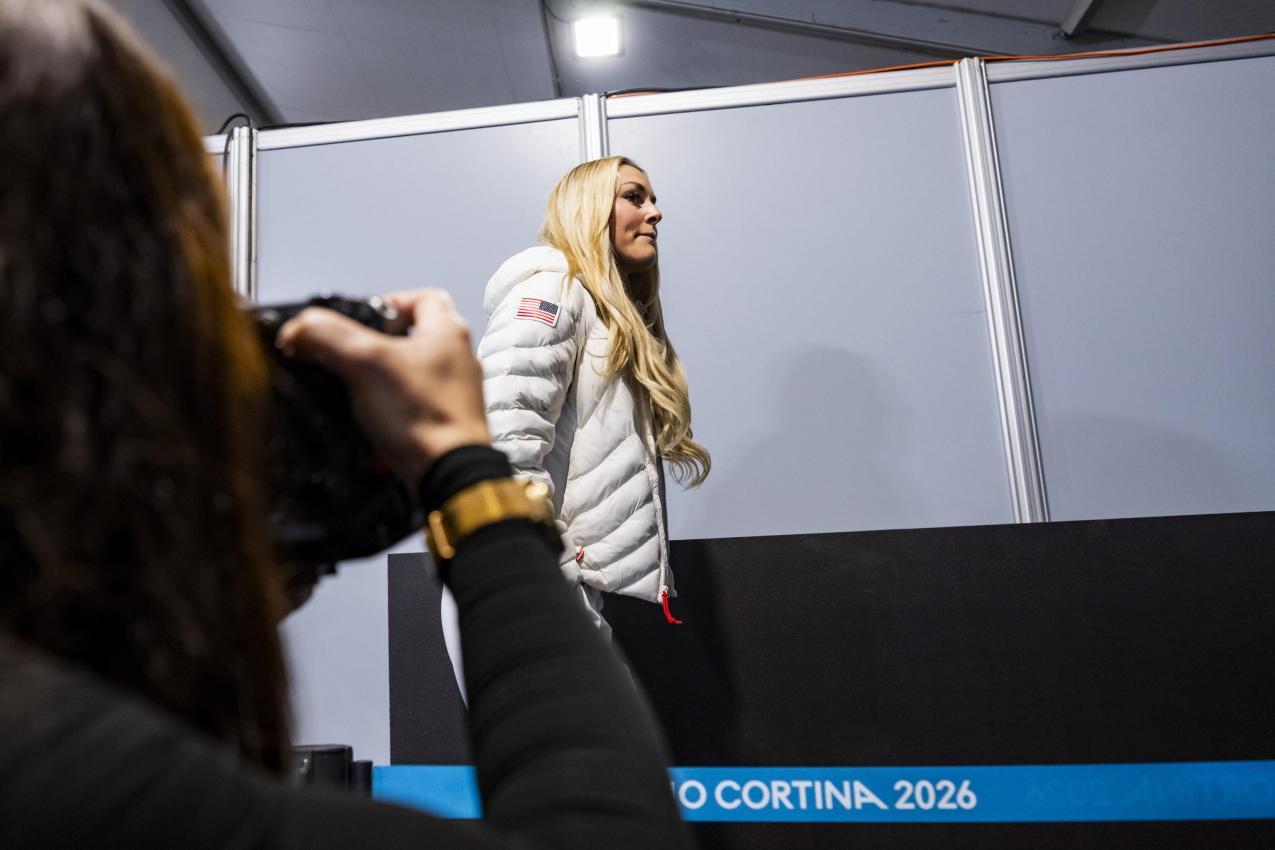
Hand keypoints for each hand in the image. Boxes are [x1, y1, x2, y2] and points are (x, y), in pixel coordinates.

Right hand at [277, 288, 490, 485]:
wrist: (448, 474)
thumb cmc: (421, 416)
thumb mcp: (364, 363)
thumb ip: (327, 336)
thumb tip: (299, 326)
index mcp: (448, 332)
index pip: (420, 296)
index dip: (386, 301)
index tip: (359, 319)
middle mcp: (457, 360)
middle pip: (409, 337)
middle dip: (374, 346)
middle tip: (347, 356)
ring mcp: (454, 393)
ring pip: (407, 374)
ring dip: (377, 381)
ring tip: (352, 390)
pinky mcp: (445, 423)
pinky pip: (410, 407)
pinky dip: (387, 412)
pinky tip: (367, 422)